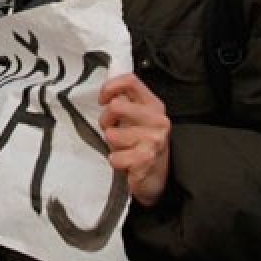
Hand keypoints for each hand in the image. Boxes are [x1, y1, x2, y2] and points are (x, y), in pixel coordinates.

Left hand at [98, 73, 170, 206]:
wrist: (156, 179)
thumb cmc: (143, 146)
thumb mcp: (138, 120)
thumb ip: (126, 103)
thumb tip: (108, 92)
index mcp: (154, 105)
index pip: (130, 81)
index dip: (110, 87)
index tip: (102, 99)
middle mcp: (157, 120)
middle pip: (115, 106)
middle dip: (105, 121)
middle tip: (112, 131)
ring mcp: (153, 139)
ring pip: (111, 134)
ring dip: (111, 144)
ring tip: (123, 148)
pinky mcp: (145, 159)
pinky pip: (114, 157)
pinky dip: (115, 161)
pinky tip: (126, 163)